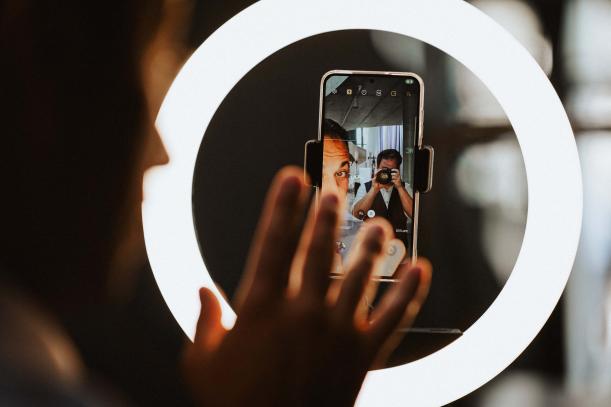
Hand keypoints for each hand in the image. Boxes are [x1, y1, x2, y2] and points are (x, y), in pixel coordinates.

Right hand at [183, 166, 430, 406]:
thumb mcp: (201, 364)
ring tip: (380, 223)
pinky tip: (421, 269)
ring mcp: (336, 331)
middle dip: (326, 215)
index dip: (282, 205)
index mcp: (261, 309)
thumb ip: (202, 323)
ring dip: (371, 245)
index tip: (291, 178)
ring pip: (360, 275)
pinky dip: (410, 291)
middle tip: (334, 191)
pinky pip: (394, 316)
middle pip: (319, 249)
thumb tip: (201, 294)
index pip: (272, 242)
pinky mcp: (362, 354)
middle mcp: (302, 312)